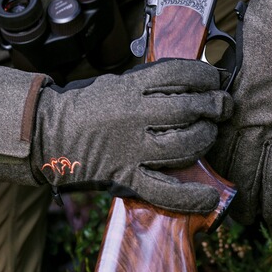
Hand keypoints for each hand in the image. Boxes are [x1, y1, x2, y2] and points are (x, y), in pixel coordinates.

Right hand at [31, 58, 232, 212]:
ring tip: (210, 132)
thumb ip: (149, 85)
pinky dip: (189, 197)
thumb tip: (192, 85)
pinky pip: (163, 190)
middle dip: (212, 106)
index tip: (214, 78)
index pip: (177, 74)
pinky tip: (211, 196)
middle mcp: (132, 115)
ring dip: (204, 138)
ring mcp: (130, 147)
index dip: (203, 75)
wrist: (49, 132)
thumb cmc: (87, 105)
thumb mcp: (116, 83)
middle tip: (222, 106)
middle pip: (185, 109)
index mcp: (129, 87)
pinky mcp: (125, 176)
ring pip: (181, 145)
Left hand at [208, 0, 271, 226]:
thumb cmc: (260, 36)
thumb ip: (229, 100)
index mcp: (233, 111)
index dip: (224, 186)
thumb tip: (221, 119)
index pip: (223, 162)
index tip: (226, 200)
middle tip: (251, 219)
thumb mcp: (233, 69)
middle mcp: (257, 124)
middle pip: (249, 179)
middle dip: (249, 206)